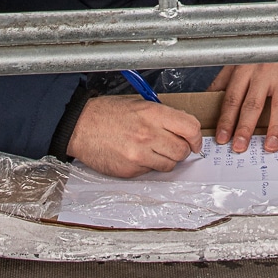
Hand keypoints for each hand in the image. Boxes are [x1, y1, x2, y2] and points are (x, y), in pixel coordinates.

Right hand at [67, 94, 203, 177]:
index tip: (195, 141)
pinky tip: (138, 156)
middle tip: (174, 146)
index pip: (190, 128)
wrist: (80, 126)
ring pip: (170, 165)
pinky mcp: (130, 170)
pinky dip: (149, 166)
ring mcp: (139, 154)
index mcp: (153, 114)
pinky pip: (151, 172)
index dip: (196, 137)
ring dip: (167, 160)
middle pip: (183, 150)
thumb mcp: (139, 104)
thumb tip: (183, 129)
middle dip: (182, 150)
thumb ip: (163, 116)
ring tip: (154, 150)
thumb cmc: (107, 113)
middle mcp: (148, 134)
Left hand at [207, 60, 277, 151]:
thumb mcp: (241, 56)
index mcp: (244, 69)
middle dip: (245, 128)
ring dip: (275, 128)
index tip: (221, 138)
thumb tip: (209, 95)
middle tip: (239, 147)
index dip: (226, 120)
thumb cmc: (265, 43)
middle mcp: (262, 73)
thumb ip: (226, 77)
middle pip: (252, 104)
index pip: (232, 98)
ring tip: (270, 147)